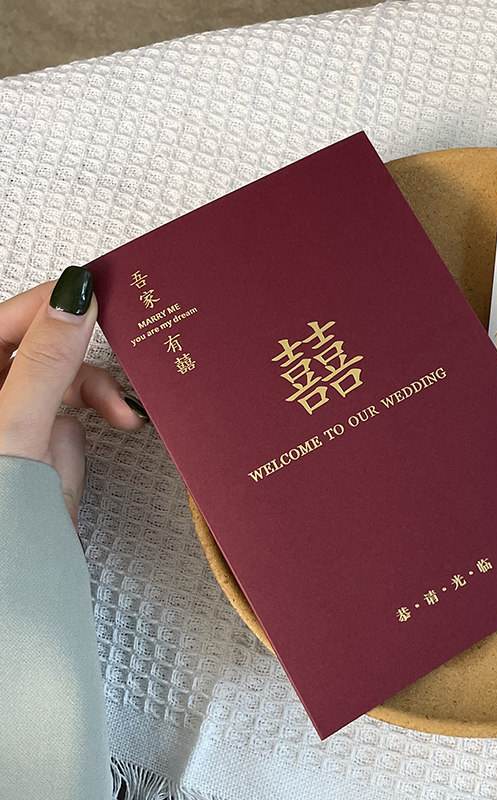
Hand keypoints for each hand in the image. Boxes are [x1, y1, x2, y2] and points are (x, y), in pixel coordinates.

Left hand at [0, 267, 145, 526]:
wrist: (11, 567)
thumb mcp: (17, 422)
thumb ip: (46, 358)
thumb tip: (73, 296)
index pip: (15, 315)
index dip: (56, 300)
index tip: (102, 288)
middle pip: (46, 340)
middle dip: (87, 353)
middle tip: (123, 346)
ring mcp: (17, 407)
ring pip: (66, 371)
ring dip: (100, 388)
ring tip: (122, 414)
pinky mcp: (41, 431)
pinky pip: (78, 400)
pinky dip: (103, 407)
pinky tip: (118, 421)